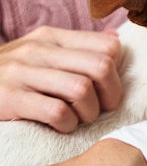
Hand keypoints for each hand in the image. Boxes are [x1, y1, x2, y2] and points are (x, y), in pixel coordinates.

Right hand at [0, 26, 122, 131]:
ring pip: (81, 90)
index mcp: (50, 37)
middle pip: (100, 67)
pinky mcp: (10, 98)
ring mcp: (21, 73)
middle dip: (110, 96)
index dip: (116, 74)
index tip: (107, 92)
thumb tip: (114, 40)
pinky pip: (57, 112)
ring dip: (88, 113)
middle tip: (98, 111)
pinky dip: (66, 126)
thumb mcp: (39, 54)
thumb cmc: (9, 78)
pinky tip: (60, 128)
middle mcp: (37, 50)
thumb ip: (75, 49)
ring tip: (78, 120)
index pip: (107, 46)